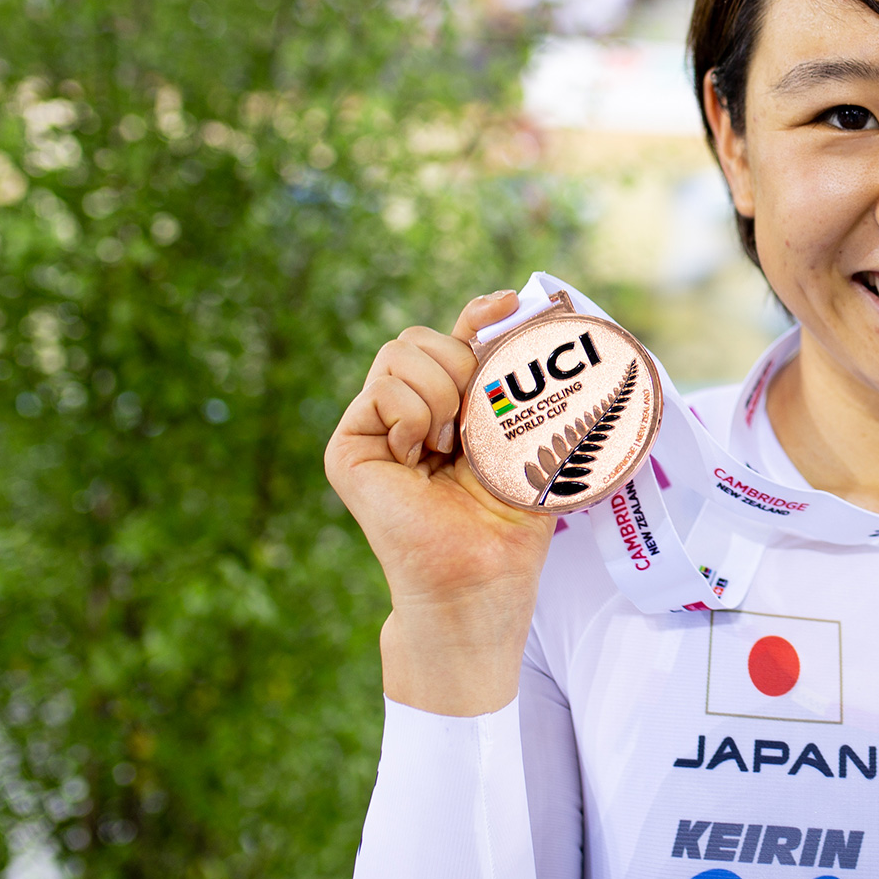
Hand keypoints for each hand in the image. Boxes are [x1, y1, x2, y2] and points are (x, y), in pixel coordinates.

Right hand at [325, 291, 556, 715]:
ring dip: (440, 393)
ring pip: (400, 353)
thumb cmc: (509, 520)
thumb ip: (516, 385)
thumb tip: (530, 318)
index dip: (477, 314)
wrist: (481, 575)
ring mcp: (372, 428)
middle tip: (474, 421)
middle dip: (460, 364)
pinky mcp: (348, 447)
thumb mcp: (523, 438)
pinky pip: (384, 390)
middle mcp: (404, 413)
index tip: (508, 303)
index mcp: (448, 409)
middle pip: (420, 337)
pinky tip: (420, 458)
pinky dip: (414, 416)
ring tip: (449, 446)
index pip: (454, 339)